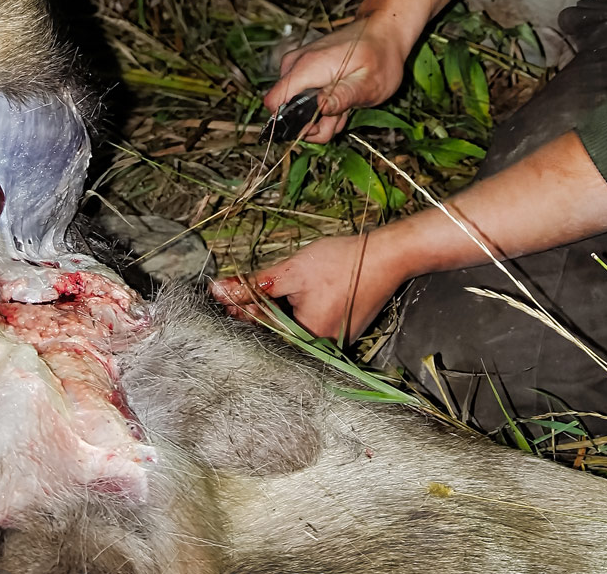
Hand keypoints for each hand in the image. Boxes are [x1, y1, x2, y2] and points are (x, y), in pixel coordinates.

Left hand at [210, 233, 406, 342]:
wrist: (387, 257)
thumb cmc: (343, 263)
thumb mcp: (291, 271)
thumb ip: (253, 285)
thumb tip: (219, 290)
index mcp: (306, 338)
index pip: (259, 329)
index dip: (239, 309)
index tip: (222, 293)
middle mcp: (321, 348)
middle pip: (276, 332)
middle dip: (256, 310)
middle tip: (240, 287)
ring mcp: (334, 342)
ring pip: (293, 329)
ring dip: (276, 309)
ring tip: (267, 287)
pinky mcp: (342, 333)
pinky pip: (310, 326)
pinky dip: (296, 311)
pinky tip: (291, 294)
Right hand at [263, 16, 407, 143]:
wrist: (382, 31)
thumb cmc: (380, 56)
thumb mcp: (369, 83)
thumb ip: (343, 97)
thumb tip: (320, 107)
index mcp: (307, 68)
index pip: (274, 102)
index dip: (293, 124)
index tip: (318, 126)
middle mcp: (295, 66)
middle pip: (287, 112)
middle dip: (316, 124)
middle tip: (343, 114)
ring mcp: (297, 67)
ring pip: (298, 108)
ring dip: (323, 116)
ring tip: (347, 104)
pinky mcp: (302, 71)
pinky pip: (304, 98)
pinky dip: (324, 105)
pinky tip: (341, 97)